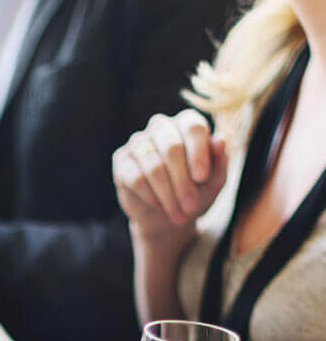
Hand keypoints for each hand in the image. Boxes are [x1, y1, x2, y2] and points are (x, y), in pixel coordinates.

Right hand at [112, 109, 228, 244]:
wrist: (167, 216)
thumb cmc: (194, 192)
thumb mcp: (214, 181)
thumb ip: (220, 161)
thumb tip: (220, 140)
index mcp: (187, 124)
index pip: (193, 127)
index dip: (198, 153)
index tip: (201, 178)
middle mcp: (161, 127)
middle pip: (172, 147)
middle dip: (183, 181)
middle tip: (190, 205)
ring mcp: (139, 142)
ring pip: (153, 165)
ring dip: (168, 194)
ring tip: (178, 214)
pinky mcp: (121, 160)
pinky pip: (136, 177)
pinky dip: (150, 195)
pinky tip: (159, 205)